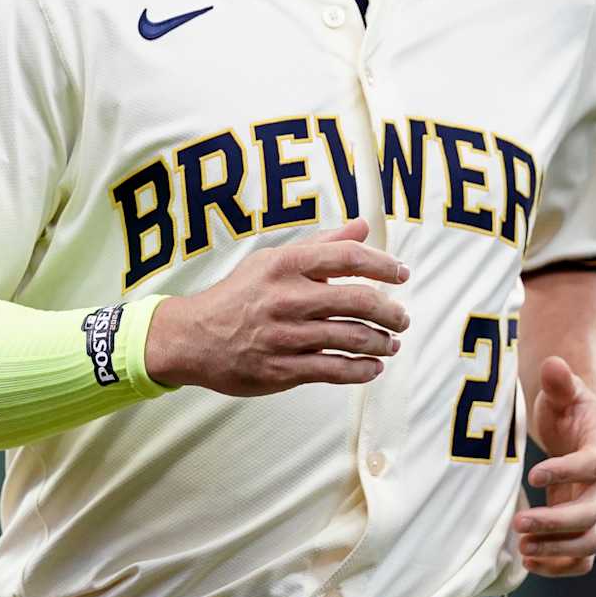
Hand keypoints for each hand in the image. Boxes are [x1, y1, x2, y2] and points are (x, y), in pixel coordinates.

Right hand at [143, 218, 409, 395]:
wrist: (193, 337)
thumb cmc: (239, 296)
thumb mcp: (274, 260)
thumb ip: (322, 245)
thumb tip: (362, 226)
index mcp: (286, 265)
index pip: (348, 257)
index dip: (383, 264)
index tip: (401, 273)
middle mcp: (287, 297)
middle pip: (359, 300)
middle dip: (391, 311)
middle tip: (402, 317)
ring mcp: (285, 335)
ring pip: (352, 338)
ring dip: (381, 342)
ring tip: (391, 343)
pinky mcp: (282, 369)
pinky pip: (334, 370)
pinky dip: (362, 370)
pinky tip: (373, 367)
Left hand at [515, 355, 595, 577]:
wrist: (580, 430)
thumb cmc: (569, 409)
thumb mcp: (562, 392)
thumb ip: (559, 382)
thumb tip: (554, 364)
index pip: (593, 464)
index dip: (567, 472)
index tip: (532, 475)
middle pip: (592, 513)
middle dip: (555, 522)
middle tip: (518, 523)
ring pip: (589, 541)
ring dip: (556, 549)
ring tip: (522, 549)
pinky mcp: (587, 527)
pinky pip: (582, 557)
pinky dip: (560, 565)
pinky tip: (530, 563)